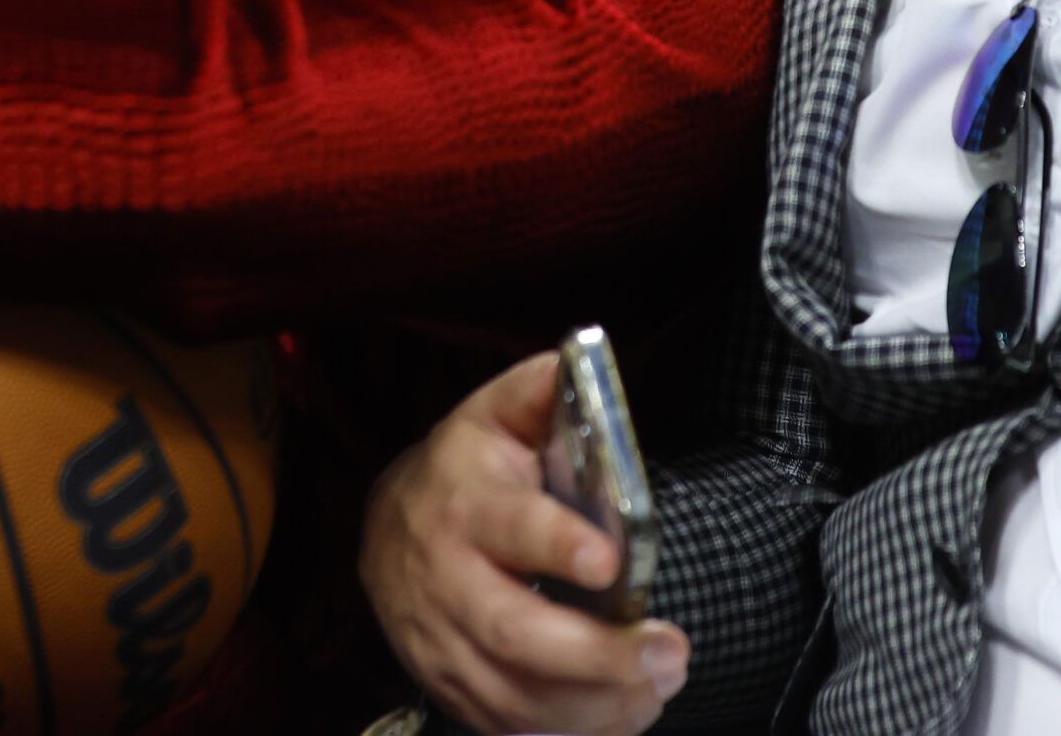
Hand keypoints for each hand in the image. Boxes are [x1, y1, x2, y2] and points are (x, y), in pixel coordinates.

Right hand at [361, 354, 691, 734]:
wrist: (391, 528)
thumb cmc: (467, 468)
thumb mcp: (496, 415)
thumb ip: (540, 392)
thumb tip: (579, 360)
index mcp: (465, 501)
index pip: (510, 527)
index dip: (558, 546)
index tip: (611, 561)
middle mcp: (444, 577)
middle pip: (513, 631)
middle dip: (596, 653)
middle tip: (669, 651)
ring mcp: (440, 640)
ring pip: (513, 694)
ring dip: (595, 704)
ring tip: (660, 682)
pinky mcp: (448, 685)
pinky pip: (508, 726)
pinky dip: (571, 730)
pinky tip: (624, 710)